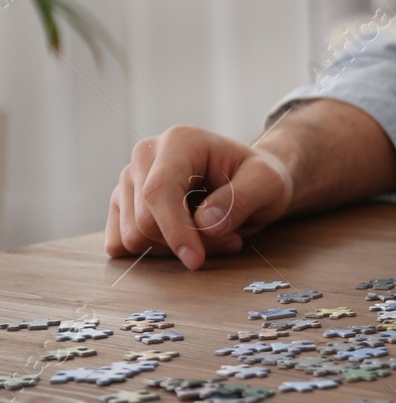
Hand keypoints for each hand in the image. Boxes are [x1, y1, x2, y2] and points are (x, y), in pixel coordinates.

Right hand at [105, 126, 294, 269]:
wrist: (249, 180)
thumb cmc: (259, 178)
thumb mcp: (268, 183)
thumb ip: (240, 199)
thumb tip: (203, 223)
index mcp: (179, 141)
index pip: (159, 192)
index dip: (174, 231)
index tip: (196, 260)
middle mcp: (145, 156)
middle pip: (144, 221)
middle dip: (187, 241)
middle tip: (230, 239)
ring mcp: (128, 180)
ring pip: (132, 237)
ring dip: (175, 248)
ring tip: (214, 234)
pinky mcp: (121, 204)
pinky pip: (121, 244)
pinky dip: (153, 251)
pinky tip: (184, 237)